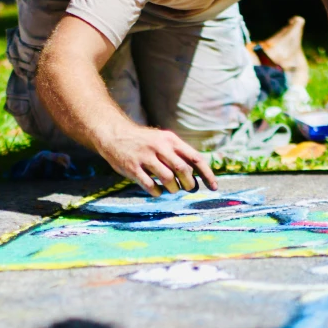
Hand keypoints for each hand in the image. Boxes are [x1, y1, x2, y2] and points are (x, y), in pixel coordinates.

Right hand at [96, 124, 217, 196]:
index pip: (195, 158)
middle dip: (189, 184)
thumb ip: (179, 154)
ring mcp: (145, 157)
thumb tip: (199, 175)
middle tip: (187, 188)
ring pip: (168, 179)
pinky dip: (158, 192)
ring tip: (172, 189)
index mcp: (171, 140)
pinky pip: (150, 186)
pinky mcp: (133, 168)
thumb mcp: (163, 141)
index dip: (207, 174)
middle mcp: (160, 147)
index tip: (214, 187)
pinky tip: (158, 191)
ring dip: (174, 189)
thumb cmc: (144, 142)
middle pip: (183, 170)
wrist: (114, 134)